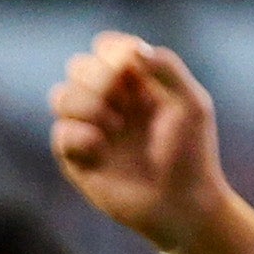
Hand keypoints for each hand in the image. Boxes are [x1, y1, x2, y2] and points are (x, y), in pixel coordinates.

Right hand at [50, 33, 247, 253]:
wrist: (184, 205)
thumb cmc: (193, 154)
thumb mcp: (192, 103)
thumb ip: (166, 67)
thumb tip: (131, 49)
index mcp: (134, 84)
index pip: (105, 48)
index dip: (113, 49)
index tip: (133, 64)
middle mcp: (108, 104)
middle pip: (77, 66)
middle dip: (97, 75)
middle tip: (122, 99)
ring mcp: (91, 131)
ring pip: (60, 96)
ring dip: (85, 103)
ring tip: (115, 125)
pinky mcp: (79, 162)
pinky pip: (60, 135)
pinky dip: (79, 134)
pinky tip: (102, 146)